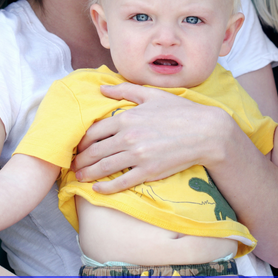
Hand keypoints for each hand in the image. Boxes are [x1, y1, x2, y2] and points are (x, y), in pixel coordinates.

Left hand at [72, 83, 227, 192]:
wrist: (206, 132)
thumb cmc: (180, 111)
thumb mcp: (152, 95)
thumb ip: (125, 90)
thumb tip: (101, 88)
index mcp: (127, 117)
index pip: (94, 131)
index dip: (81, 140)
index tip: (76, 146)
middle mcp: (129, 137)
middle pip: (95, 151)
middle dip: (80, 159)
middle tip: (72, 165)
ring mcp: (138, 156)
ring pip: (104, 167)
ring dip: (87, 173)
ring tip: (79, 177)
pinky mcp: (148, 172)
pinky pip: (121, 182)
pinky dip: (106, 187)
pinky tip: (97, 189)